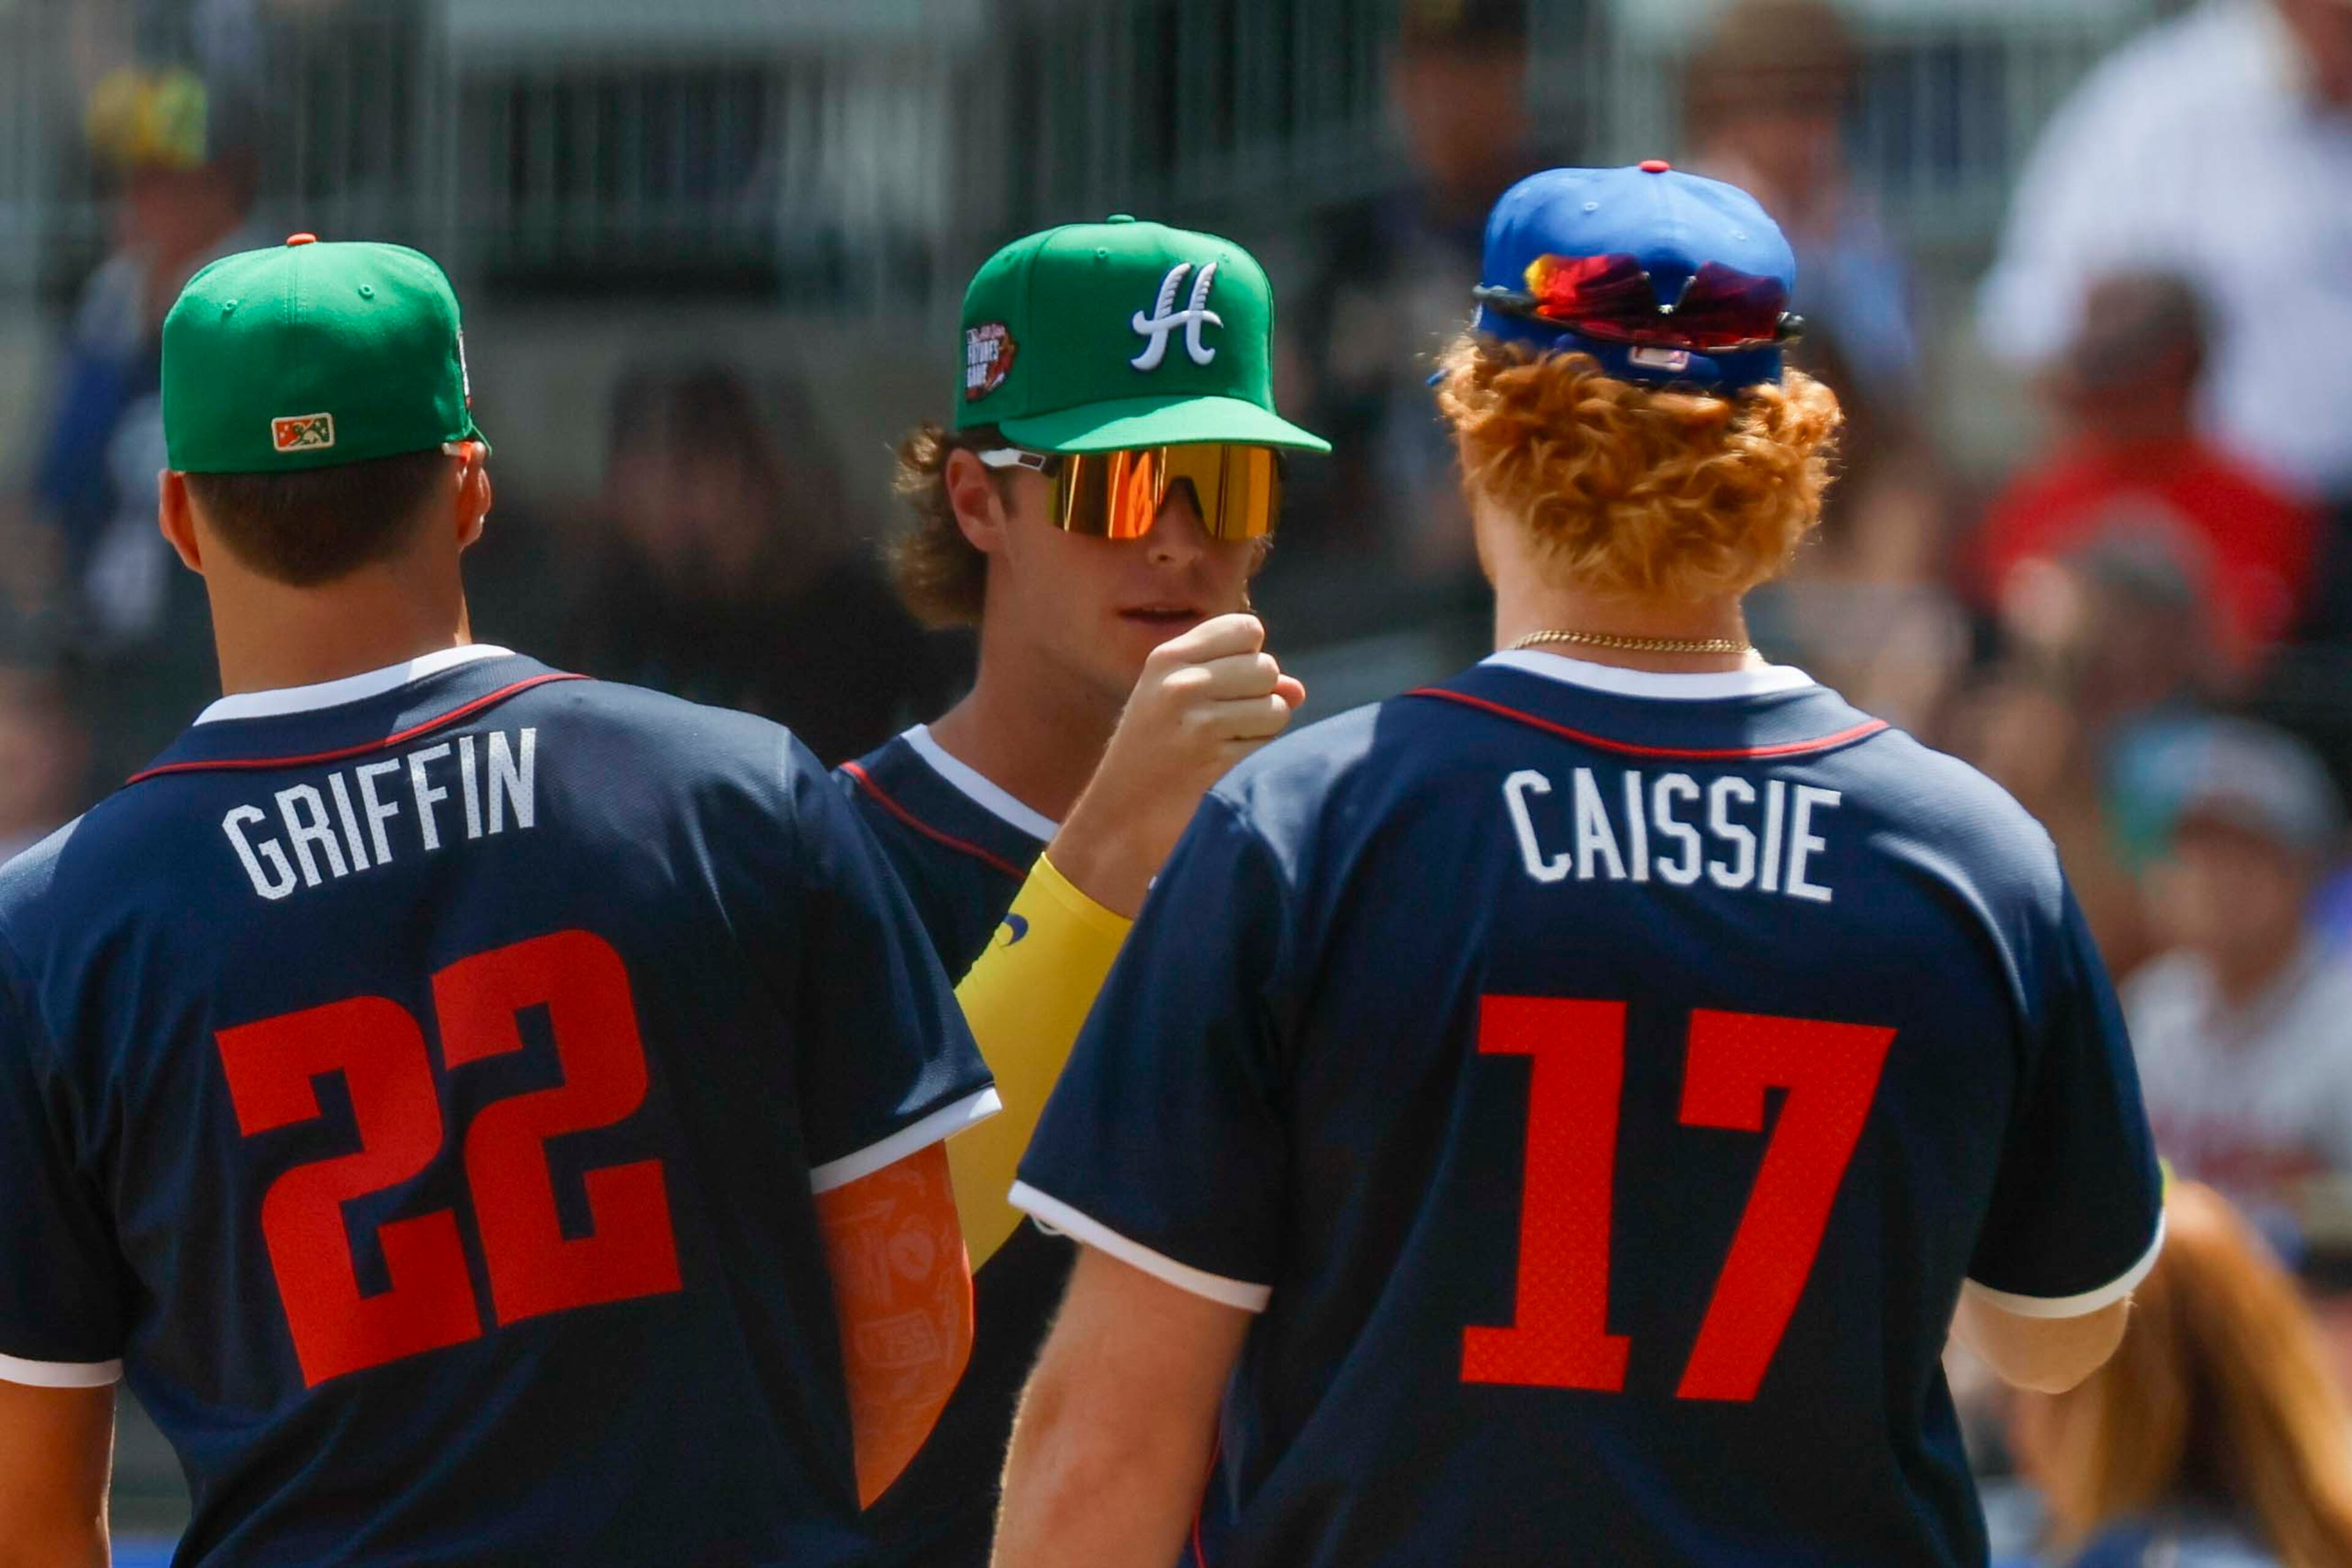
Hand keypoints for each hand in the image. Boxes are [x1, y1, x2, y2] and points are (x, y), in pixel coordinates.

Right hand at [1047, 613, 1304, 917]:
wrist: (1118, 817)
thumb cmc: (1151, 755)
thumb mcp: (1178, 703)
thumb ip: (1237, 682)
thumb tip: (1297, 690)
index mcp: (1168, 658)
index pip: (1245, 628)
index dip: (1250, 656)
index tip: (1229, 682)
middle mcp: (1181, 682)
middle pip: (1266, 667)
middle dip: (1260, 695)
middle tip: (1225, 720)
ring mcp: (1197, 720)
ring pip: (1275, 704)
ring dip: (1262, 727)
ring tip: (1224, 742)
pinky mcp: (1213, 757)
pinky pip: (1267, 739)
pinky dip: (1254, 752)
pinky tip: (1221, 763)